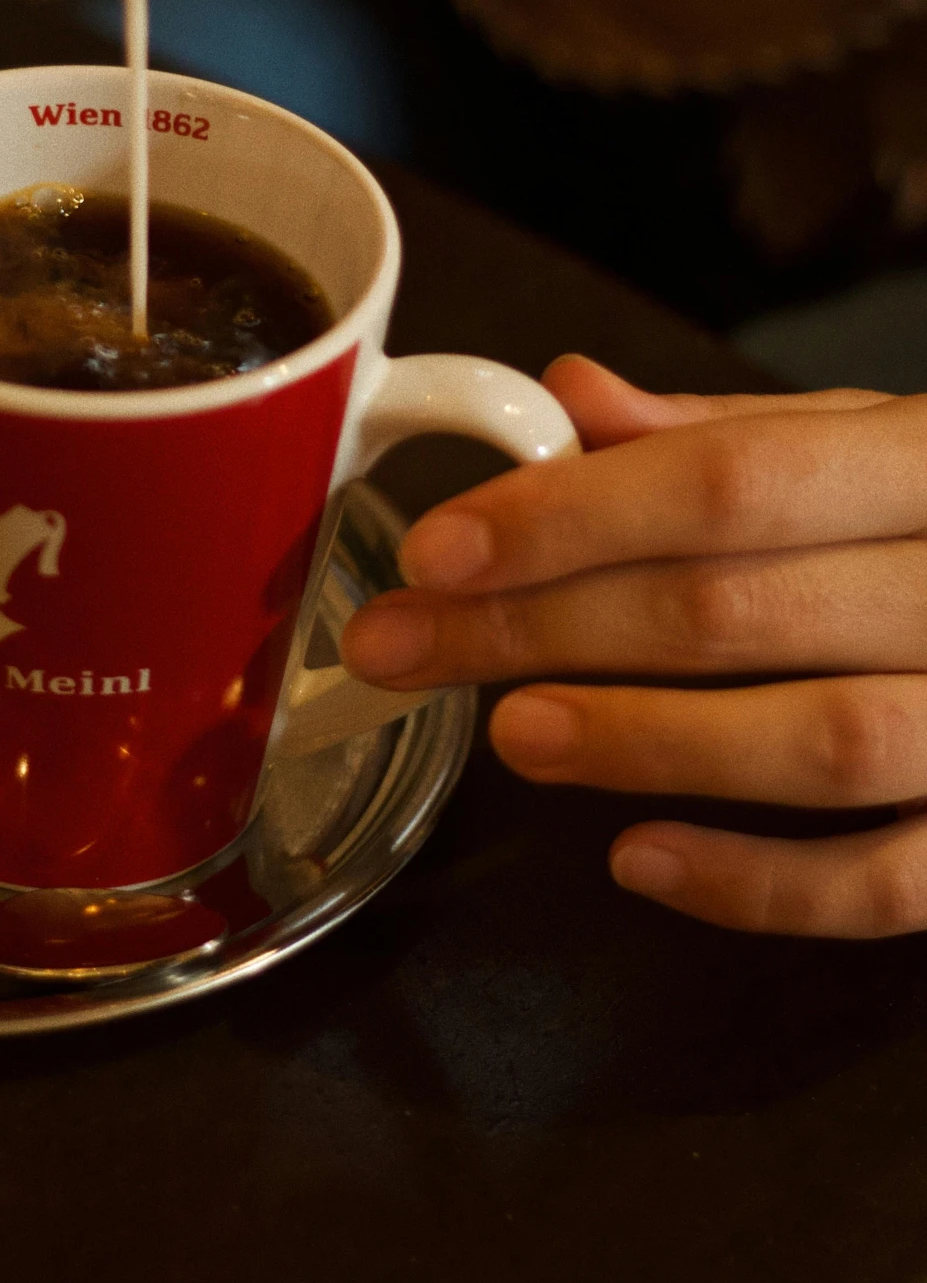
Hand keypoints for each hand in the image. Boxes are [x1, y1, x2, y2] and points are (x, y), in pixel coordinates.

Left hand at [342, 355, 926, 936]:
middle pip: (736, 607)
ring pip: (822, 741)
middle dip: (544, 630)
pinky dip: (760, 884)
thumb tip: (570, 398)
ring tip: (513, 734)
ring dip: (647, 742)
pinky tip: (638, 861)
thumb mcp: (879, 445)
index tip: (435, 551)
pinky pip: (893, 881)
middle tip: (405, 650)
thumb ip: (729, 437)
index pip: (729, 482)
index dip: (570, 517)